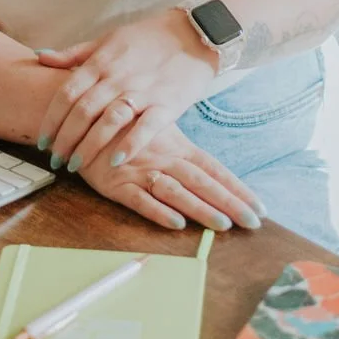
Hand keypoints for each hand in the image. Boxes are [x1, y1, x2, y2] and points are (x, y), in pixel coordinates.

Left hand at [36, 10, 216, 171]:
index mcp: (100, 62)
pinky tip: (116, 162)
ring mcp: (142, 90)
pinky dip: (130, 145)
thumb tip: (40, 56)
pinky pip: (145, 127)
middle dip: (64, 140)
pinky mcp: (166, 103)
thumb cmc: (147, 38)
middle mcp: (117, 77)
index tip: (42, 141)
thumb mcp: (107, 39)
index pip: (66, 94)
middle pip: (83, 112)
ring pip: (108, 121)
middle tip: (55, 161)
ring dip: (89, 147)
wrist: (192, 32)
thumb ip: (74, 53)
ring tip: (76, 166)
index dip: (51, 120)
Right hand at [78, 122, 263, 231]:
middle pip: (201, 181)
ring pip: (175, 191)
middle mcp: (162, 158)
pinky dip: (157, 210)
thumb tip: (208, 169)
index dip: (236, 188)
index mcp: (175, 146)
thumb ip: (179, 149)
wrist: (78, 112)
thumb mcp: (155, 130)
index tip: (260, 207)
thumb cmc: (121, 123)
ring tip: (223, 225)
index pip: (213, 168)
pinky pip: (139, 199)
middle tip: (254, 222)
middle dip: (229, 202)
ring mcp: (138, 170)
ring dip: (200, 208)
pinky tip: (175, 222)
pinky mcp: (114, 183)